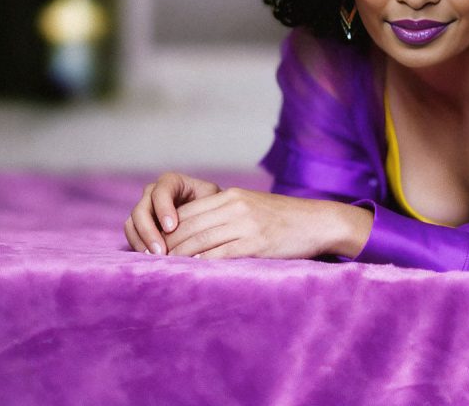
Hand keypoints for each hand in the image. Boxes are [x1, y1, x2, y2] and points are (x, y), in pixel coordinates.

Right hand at [125, 172, 220, 255]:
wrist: (209, 214)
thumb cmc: (214, 205)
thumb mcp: (214, 200)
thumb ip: (206, 206)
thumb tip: (199, 225)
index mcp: (172, 182)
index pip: (161, 191)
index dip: (163, 208)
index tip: (172, 228)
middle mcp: (153, 192)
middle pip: (141, 209)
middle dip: (149, 231)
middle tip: (161, 251)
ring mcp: (144, 208)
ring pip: (132, 223)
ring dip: (142, 241)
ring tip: (156, 257)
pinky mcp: (139, 224)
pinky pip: (132, 234)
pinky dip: (139, 245)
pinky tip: (151, 257)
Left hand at [163, 187, 371, 259]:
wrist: (318, 221)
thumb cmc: (284, 219)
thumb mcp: (252, 207)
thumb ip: (225, 215)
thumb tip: (194, 236)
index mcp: (231, 196)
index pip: (187, 213)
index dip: (166, 231)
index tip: (153, 248)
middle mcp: (236, 206)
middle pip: (188, 227)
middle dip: (166, 246)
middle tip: (150, 264)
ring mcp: (246, 224)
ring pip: (199, 241)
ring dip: (177, 258)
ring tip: (163, 270)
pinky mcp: (256, 243)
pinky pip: (220, 255)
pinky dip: (201, 264)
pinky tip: (190, 272)